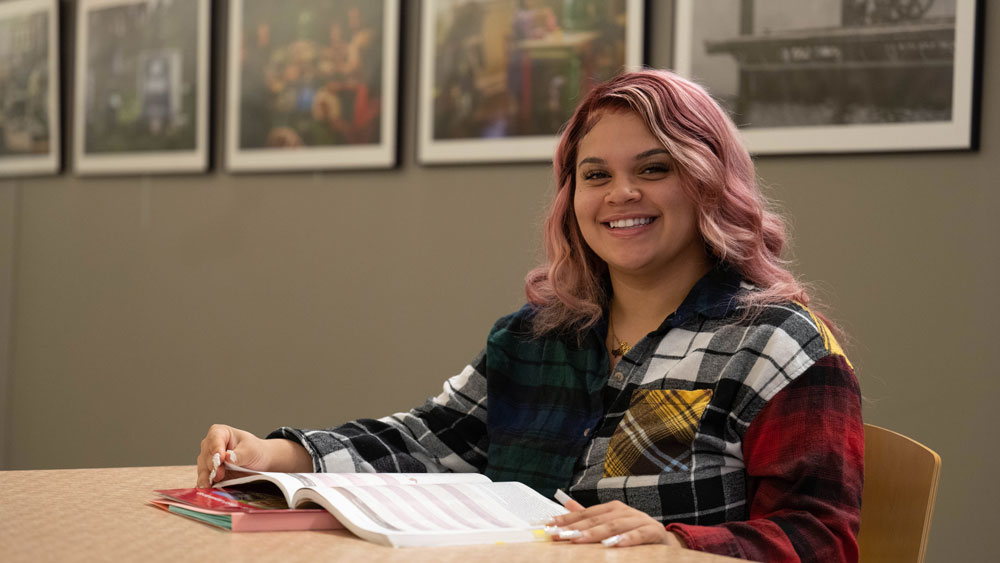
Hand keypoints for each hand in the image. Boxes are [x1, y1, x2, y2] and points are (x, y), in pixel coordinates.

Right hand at [195, 424, 310, 486]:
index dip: (216, 449)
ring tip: (209, 486)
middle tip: (219, 475)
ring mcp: (207, 460)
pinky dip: (206, 485)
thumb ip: (239, 454)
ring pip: (203, 469)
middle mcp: (209, 446)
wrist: (258, 462)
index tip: (220, 459)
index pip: (214, 439)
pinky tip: (208, 491)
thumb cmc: (254, 451)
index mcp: (219, 432)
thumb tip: (228, 457)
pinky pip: (204, 480)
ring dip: (206, 478)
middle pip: (206, 456)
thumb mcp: (251, 450)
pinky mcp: (208, 474)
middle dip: (212, 466)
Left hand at [549, 500, 685, 547]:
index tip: (550, 525)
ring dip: (597, 533)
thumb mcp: (612, 524)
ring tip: (581, 539)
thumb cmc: (635, 533)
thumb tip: (566, 505)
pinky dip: (627, 538)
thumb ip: (591, 516)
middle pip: (598, 519)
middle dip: (577, 526)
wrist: (666, 543)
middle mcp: (625, 511)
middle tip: (561, 534)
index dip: (568, 519)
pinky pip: (640, 534)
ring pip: (616, 525)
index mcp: (613, 508)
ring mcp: (640, 519)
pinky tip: (614, 544)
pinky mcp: (654, 531)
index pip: (586, 513)